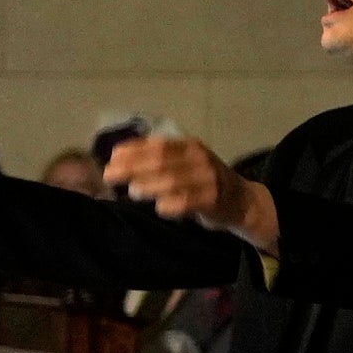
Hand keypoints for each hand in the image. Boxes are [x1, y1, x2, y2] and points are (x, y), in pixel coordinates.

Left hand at [105, 131, 276, 250]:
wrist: (242, 201)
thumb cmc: (204, 182)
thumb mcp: (185, 163)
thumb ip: (158, 159)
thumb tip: (117, 159)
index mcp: (190, 146)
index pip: (156, 145)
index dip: (131, 151)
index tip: (110, 160)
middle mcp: (200, 159)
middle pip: (159, 162)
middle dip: (130, 168)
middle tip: (110, 177)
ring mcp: (208, 179)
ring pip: (171, 181)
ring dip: (147, 186)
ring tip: (133, 192)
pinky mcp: (213, 200)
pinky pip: (186, 202)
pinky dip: (169, 205)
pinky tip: (160, 208)